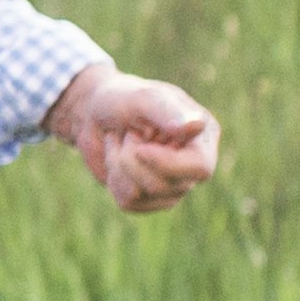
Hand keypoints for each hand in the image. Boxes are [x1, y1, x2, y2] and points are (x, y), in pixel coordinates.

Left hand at [46, 66, 219, 211]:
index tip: (140, 149)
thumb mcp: (143, 97)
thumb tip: (196, 126)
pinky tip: (117, 159)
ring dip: (119, 166)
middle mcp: (192, 166)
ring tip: (122, 143)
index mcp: (203, 137)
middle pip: (166, 186)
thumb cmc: (124, 99)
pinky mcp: (149, 199)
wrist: (96, 114)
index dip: (168, 164)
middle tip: (128, 134)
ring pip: (142, 196)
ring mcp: (172, 186)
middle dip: (132, 160)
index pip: (200, 167)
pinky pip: (128, 202)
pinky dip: (113, 179)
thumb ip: (168, 110)